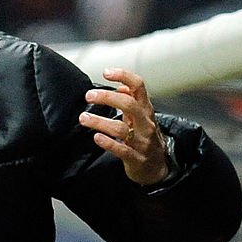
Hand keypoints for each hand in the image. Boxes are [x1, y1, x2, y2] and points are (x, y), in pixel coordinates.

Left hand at [78, 67, 168, 185]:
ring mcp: (141, 141)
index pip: (139, 86)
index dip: (124, 76)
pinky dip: (108, 143)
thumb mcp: (142, 118)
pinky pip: (121, 149)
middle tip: (89, 96)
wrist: (157, 168)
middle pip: (129, 104)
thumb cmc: (145, 139)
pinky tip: (96, 137)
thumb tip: (121, 85)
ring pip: (121, 129)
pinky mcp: (135, 158)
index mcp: (146, 110)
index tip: (106, 72)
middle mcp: (145, 123)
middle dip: (107, 97)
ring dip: (100, 122)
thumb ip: (132, 101)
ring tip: (83, 118)